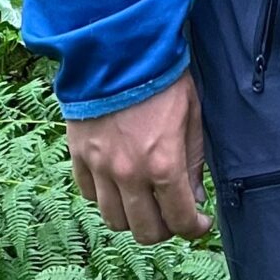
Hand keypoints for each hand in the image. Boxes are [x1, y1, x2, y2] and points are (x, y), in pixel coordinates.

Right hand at [66, 72, 211, 244]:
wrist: (116, 47)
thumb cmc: (160, 77)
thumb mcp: (191, 116)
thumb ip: (193, 162)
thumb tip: (194, 198)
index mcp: (163, 165)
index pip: (181, 221)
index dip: (195, 228)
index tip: (200, 222)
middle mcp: (129, 175)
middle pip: (145, 232)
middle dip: (165, 229)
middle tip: (173, 214)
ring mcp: (100, 168)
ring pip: (114, 220)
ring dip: (133, 218)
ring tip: (144, 202)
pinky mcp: (79, 156)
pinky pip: (90, 194)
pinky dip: (106, 197)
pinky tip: (119, 183)